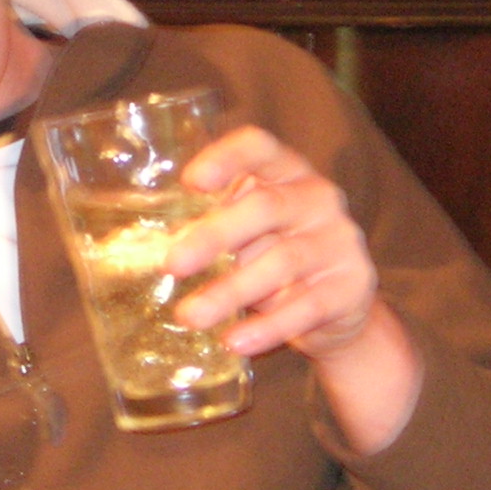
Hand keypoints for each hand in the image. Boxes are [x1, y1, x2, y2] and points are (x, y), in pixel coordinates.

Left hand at [169, 125, 422, 451]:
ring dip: (231, 292)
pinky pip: (307, 307)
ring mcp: (340, 240)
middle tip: (172, 265)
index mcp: (287, 172)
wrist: (341, 308)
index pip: (260, 146)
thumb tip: (138, 250)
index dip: (226, 157)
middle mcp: (317, 198)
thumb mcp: (250, 234)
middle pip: (265, 207)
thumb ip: (215, 227)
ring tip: (190, 316)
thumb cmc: (277, 258)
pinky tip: (235, 342)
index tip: (190, 182)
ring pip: (282, 261)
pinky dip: (267, 327)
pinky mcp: (352, 287)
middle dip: (214, 235)